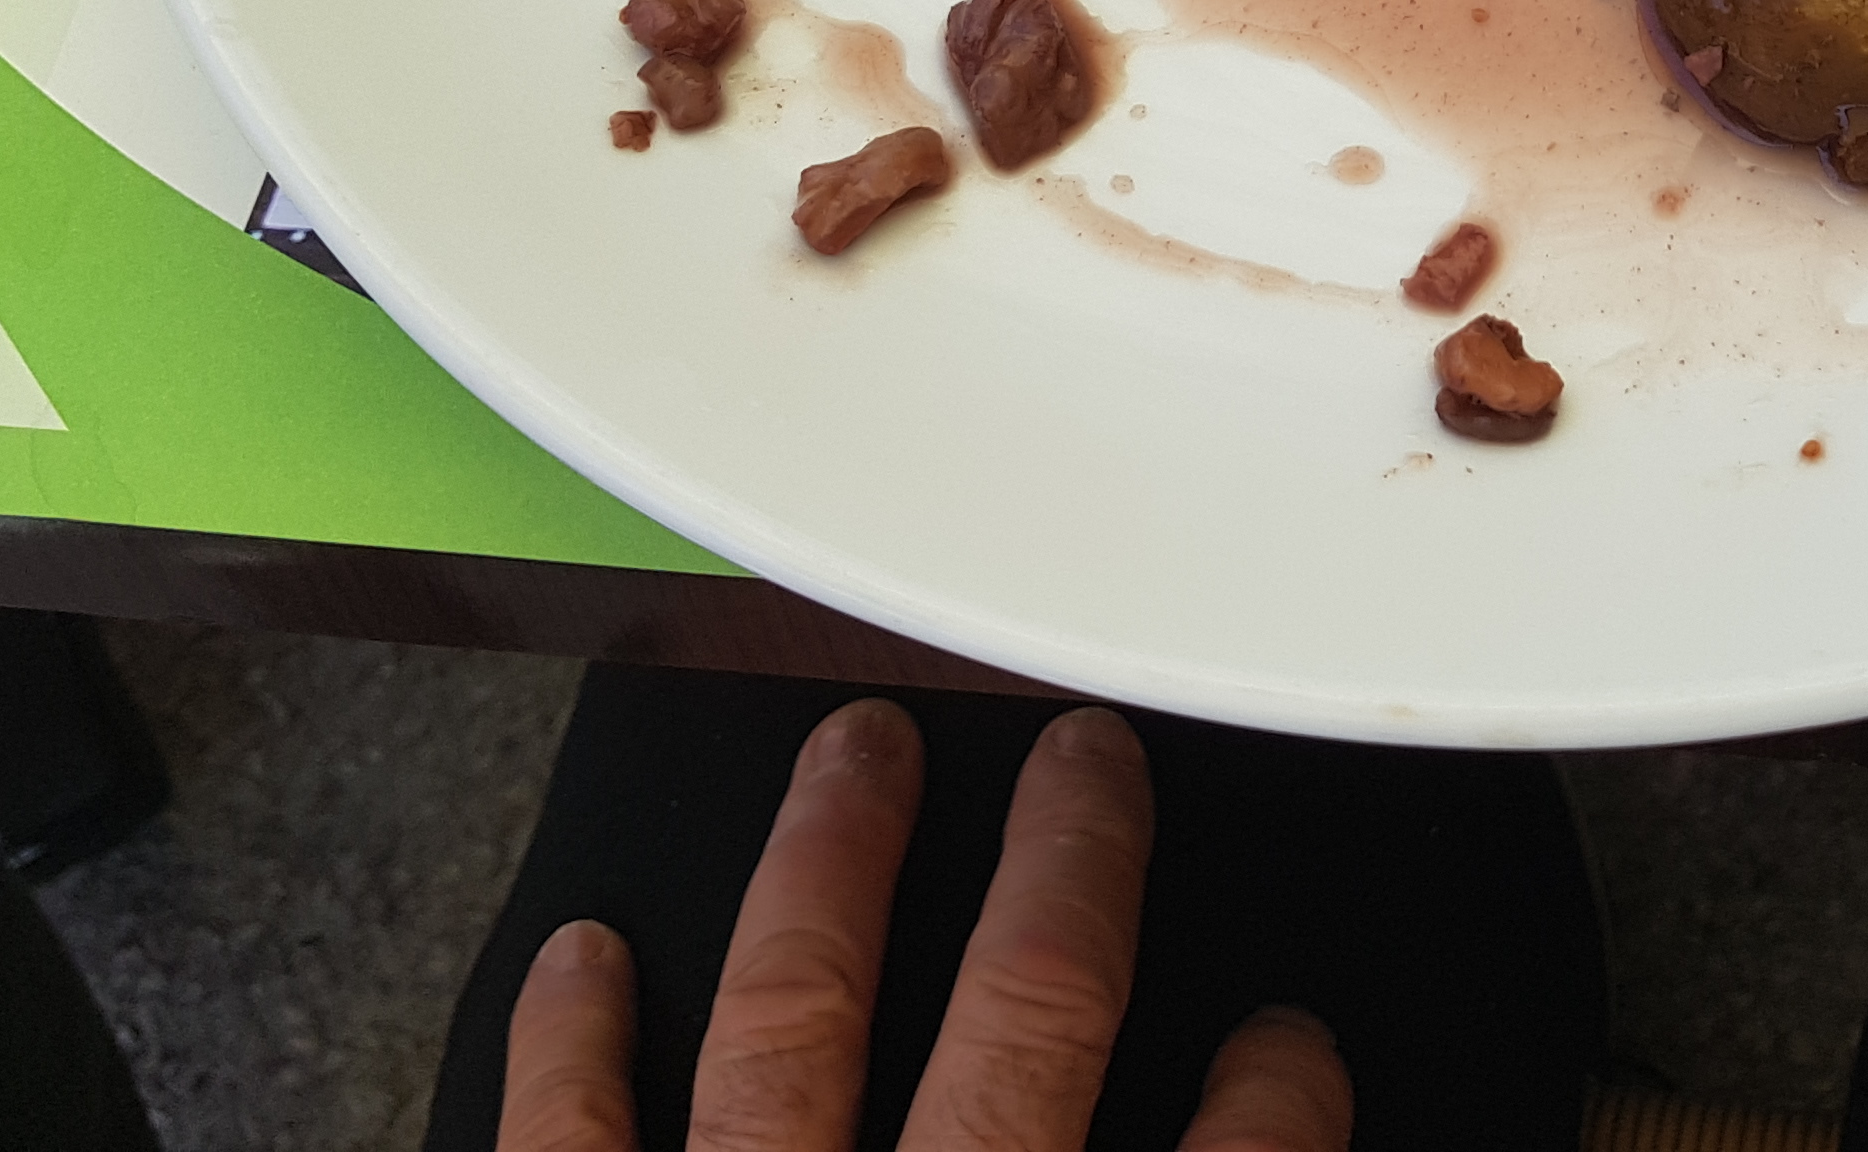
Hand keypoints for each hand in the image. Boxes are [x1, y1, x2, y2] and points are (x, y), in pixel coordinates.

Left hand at [497, 700, 1351, 1151]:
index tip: (1296, 1038)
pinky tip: (586, 952)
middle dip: (1066, 875)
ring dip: (830, 876)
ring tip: (854, 756)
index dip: (1277, 1094)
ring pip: (792, 1032)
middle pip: (1024, 1028)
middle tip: (1086, 754)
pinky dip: (570, 1055)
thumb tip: (1281, 1141)